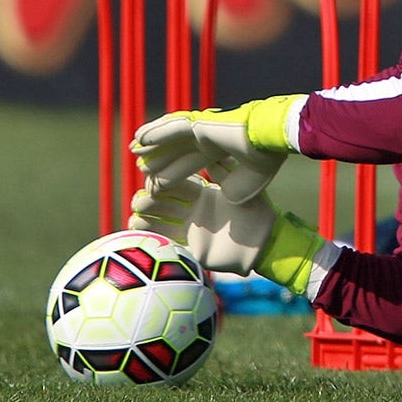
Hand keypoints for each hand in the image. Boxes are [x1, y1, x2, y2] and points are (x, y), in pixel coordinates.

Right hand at [129, 170, 331, 296]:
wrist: (263, 244)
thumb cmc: (258, 213)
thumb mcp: (242, 189)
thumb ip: (226, 174)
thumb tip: (211, 155)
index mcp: (206, 193)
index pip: (181, 183)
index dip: (168, 179)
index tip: (154, 173)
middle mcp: (196, 209)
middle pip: (167, 200)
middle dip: (154, 196)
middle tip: (144, 193)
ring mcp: (192, 228)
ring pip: (163, 219)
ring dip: (149, 213)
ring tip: (138, 208)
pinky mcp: (191, 246)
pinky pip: (167, 240)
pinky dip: (151, 233)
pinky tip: (138, 227)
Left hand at [131, 95, 303, 199]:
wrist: (272, 146)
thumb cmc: (264, 171)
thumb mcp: (245, 191)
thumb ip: (231, 195)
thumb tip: (224, 197)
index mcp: (220, 153)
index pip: (190, 166)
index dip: (172, 175)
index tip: (154, 186)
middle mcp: (210, 141)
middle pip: (178, 151)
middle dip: (159, 159)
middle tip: (140, 167)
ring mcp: (205, 130)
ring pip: (172, 139)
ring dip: (153, 144)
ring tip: (134, 149)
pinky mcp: (202, 124)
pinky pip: (173, 128)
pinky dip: (156, 132)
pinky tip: (140, 137)